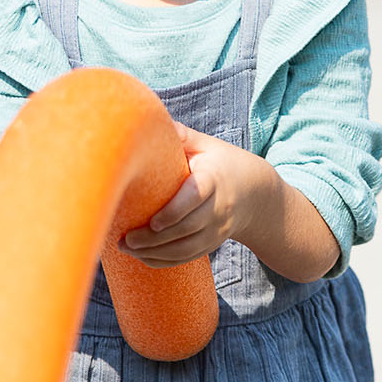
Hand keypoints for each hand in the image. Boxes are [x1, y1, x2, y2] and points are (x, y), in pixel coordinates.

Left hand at [117, 121, 274, 268]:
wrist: (256, 193)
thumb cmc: (223, 164)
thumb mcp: (207, 146)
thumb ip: (181, 137)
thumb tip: (148, 119)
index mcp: (214, 180)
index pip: (196, 198)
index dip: (174, 213)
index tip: (152, 222)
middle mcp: (219, 209)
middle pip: (187, 229)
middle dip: (155, 239)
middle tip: (125, 240)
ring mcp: (217, 230)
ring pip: (186, 249)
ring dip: (155, 254)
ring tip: (127, 248)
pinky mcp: (212, 244)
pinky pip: (187, 258)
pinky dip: (163, 261)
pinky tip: (142, 257)